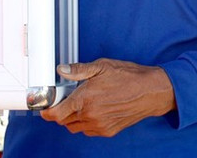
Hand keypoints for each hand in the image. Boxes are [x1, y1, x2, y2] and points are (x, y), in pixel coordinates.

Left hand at [40, 58, 176, 136]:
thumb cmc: (129, 77)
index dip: (47, 112)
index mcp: (85, 99)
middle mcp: (90, 116)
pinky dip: (85, 123)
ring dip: (73, 118)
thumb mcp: (102, 66)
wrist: (151, 91)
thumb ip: (79, 70)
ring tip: (81, 104)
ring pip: (75, 127)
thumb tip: (62, 70)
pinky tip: (93, 110)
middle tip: (66, 99)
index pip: (56, 114)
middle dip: (61, 112)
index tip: (45, 107)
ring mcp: (99, 126)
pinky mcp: (108, 131)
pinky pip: (88, 131)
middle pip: (63, 121)